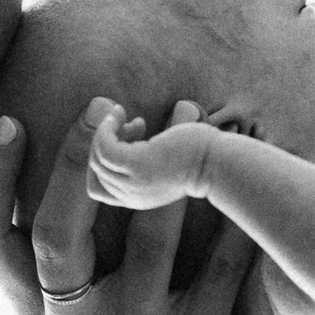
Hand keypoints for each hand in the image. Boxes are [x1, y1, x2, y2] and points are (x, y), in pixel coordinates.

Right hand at [0, 95, 287, 314]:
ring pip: (145, 237)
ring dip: (167, 162)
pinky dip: (233, 206)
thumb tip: (53, 153)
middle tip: (106, 103)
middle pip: (54, 234)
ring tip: (190, 109)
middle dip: (77, 158)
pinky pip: (216, 261)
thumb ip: (69, 259)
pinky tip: (246, 158)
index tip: (10, 117)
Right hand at [87, 110, 218, 212]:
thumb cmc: (199, 155)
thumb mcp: (167, 160)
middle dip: (104, 143)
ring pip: (98, 157)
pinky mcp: (135, 165)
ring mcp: (132, 182)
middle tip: (128, 123)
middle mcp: (131, 197)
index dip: (101, 163)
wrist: (218, 162)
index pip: (99, 189)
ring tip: (122, 115)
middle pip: (96, 171)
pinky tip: (118, 114)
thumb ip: (148, 154)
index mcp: (138, 200)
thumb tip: (134, 128)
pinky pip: (104, 146)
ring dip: (105, 132)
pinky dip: (106, 128)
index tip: (125, 139)